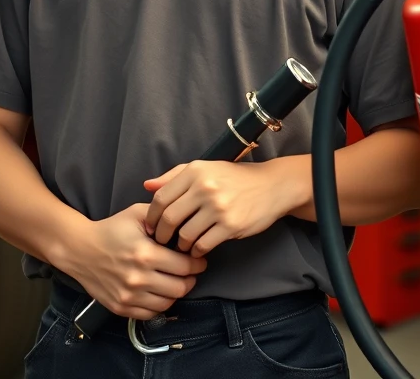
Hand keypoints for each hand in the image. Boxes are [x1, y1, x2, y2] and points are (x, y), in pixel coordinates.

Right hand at [66, 203, 206, 318]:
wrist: (80, 250)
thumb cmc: (112, 229)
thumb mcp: (138, 213)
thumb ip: (163, 216)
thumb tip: (185, 224)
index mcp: (146, 254)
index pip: (185, 267)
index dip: (197, 263)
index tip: (199, 260)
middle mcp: (138, 278)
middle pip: (179, 288)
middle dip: (190, 279)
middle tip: (192, 272)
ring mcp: (128, 295)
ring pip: (167, 303)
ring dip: (176, 293)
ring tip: (177, 281)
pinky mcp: (120, 307)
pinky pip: (149, 314)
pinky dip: (160, 305)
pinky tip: (161, 292)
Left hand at [143, 158, 306, 256]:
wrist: (273, 185)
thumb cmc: (235, 178)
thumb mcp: (206, 168)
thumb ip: (174, 176)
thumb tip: (146, 186)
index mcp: (196, 171)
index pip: (161, 198)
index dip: (152, 216)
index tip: (152, 226)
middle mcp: (205, 187)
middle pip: (170, 219)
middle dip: (162, 235)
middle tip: (163, 241)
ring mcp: (219, 207)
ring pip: (184, 235)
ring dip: (180, 244)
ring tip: (183, 244)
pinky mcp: (231, 225)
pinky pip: (202, 245)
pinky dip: (196, 250)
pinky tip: (199, 248)